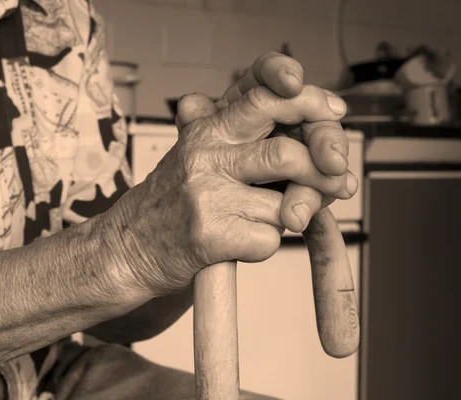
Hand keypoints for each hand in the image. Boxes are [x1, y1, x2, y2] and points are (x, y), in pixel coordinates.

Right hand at [106, 73, 356, 295]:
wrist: (128, 246)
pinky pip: (269, 239)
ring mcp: (206, 195)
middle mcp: (205, 155)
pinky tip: (242, 240)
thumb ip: (244, 137)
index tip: (334, 110)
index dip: (308, 99)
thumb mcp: (197, 153)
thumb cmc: (171, 202)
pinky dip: (266, 244)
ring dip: (296, 213)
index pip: (263, 97)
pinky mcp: (210, 235)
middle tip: (337, 180)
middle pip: (287, 153)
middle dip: (324, 170)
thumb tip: (312, 133)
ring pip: (285, 203)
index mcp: (206, 130)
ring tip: (279, 215)